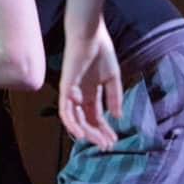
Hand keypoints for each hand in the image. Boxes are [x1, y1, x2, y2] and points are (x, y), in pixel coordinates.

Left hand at [58, 16, 123, 149]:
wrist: (91, 36)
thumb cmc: (101, 53)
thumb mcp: (112, 79)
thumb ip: (114, 97)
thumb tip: (118, 117)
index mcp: (90, 93)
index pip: (95, 117)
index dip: (104, 130)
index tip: (114, 141)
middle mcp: (79, 96)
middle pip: (86, 121)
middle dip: (97, 135)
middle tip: (107, 146)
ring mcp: (71, 92)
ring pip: (75, 119)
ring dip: (87, 132)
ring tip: (98, 143)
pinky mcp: (66, 88)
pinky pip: (65, 110)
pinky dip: (72, 123)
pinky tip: (82, 133)